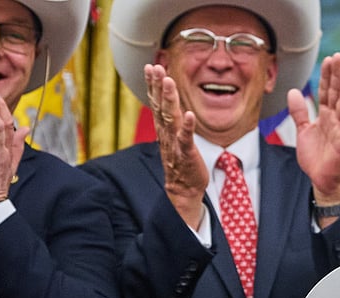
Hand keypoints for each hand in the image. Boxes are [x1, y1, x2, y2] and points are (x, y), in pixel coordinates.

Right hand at [146, 63, 206, 229]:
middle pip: (160, 106)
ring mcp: (175, 143)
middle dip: (158, 87)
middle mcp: (166, 133)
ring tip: (169, 82)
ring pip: (170, 119)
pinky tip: (189, 114)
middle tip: (156, 68)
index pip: (155, 102)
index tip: (150, 66)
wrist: (183, 188)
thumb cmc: (180, 160)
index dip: (152, 85)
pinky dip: (187, 127)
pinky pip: (186, 139)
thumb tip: (165, 99)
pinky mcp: (186, 154)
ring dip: (169, 100)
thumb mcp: (172, 135)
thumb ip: (168, 117)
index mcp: (163, 128)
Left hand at [291, 53, 339, 215]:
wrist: (321, 180)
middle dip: (337, 75)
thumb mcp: (303, 131)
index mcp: (326, 116)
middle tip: (338, 57)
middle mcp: (335, 120)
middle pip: (337, 93)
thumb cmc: (316, 158)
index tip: (328, 59)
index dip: (327, 76)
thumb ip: (299, 112)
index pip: (326, 91)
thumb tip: (293, 92)